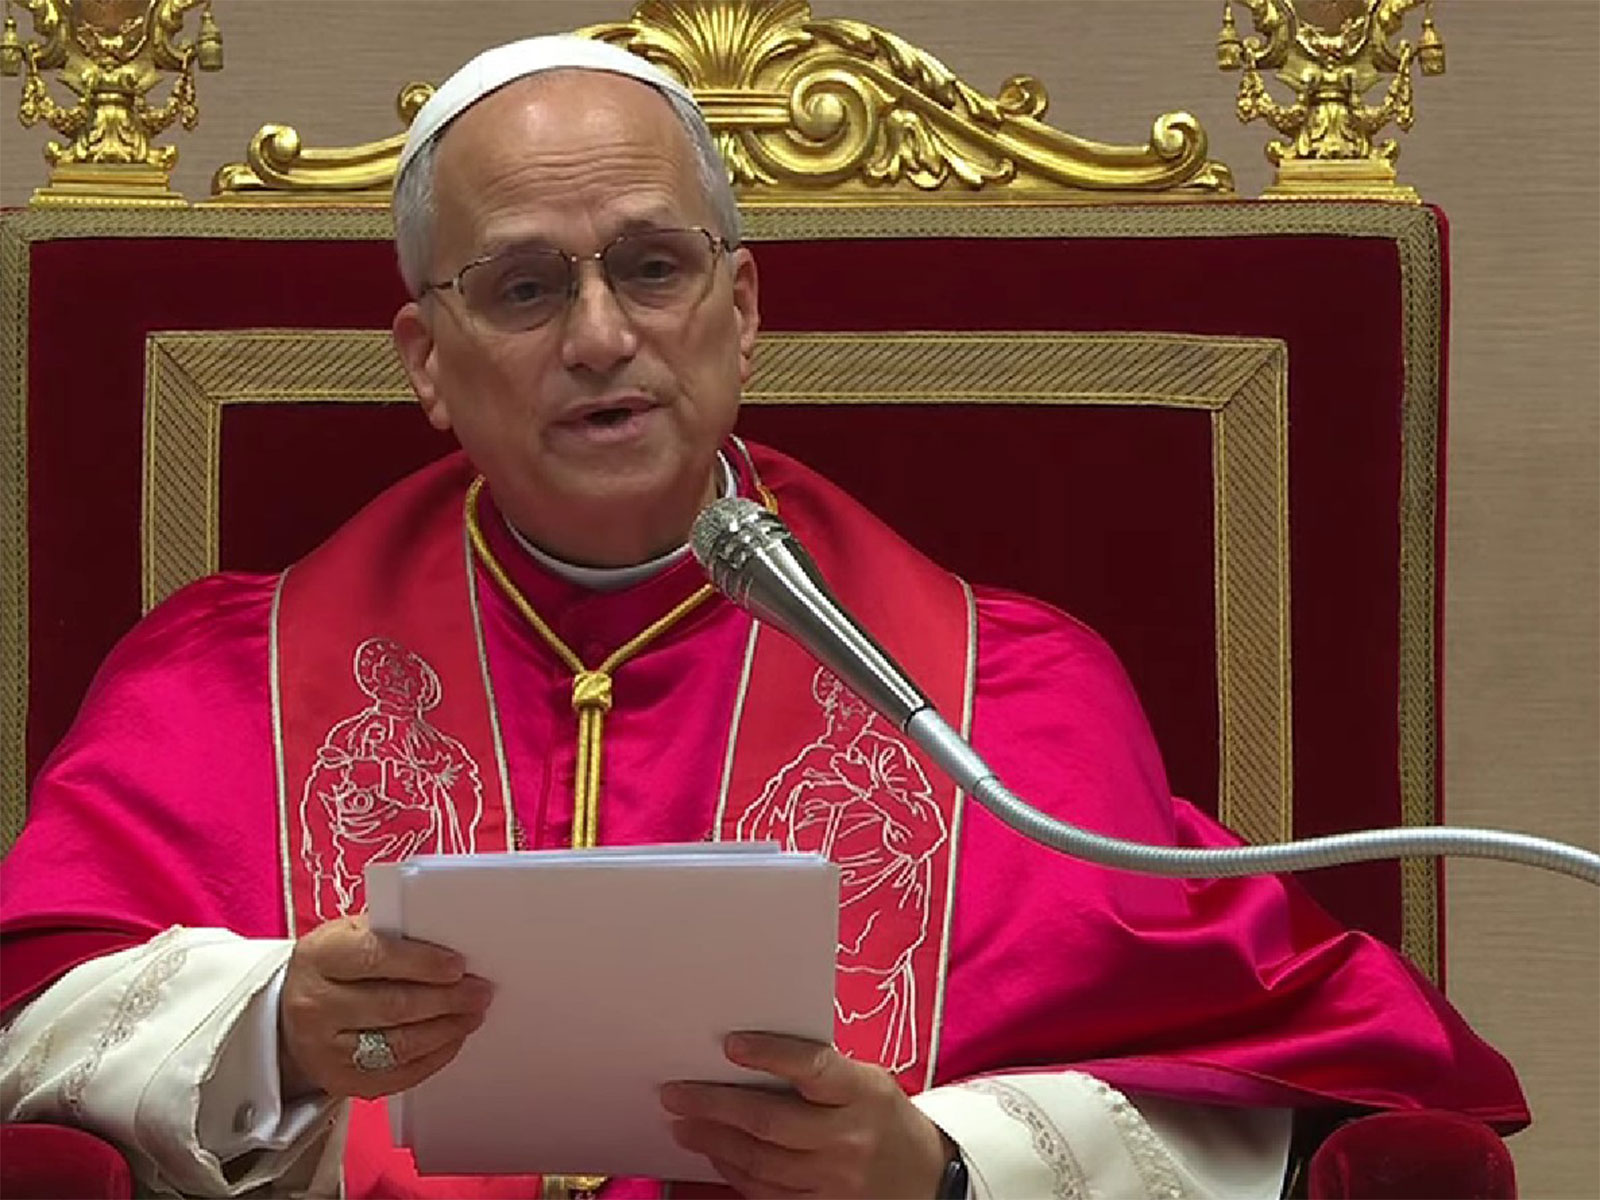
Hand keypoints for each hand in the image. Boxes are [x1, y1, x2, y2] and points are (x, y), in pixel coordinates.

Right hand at [279, 914, 492, 1098]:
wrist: (289, 1016)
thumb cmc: (335, 966)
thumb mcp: (350, 935)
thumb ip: (392, 934)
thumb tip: (449, 937)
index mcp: (320, 957)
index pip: (375, 957)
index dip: (422, 962)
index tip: (458, 965)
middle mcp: (316, 1006)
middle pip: (393, 1006)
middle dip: (446, 999)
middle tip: (480, 992)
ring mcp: (325, 1050)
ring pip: (398, 1045)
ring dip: (446, 1030)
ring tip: (473, 1014)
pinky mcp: (340, 1082)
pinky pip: (397, 1075)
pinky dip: (433, 1058)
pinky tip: (452, 1040)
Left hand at [661, 1032, 951, 1197]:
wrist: (926, 1176)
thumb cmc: (880, 1114)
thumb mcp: (866, 1081)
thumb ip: (819, 1070)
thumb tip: (744, 1053)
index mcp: (863, 1093)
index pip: (813, 1068)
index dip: (770, 1055)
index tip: (731, 1044)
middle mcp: (850, 1139)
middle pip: (773, 1122)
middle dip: (716, 1106)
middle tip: (675, 1093)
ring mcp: (835, 1180)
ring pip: (762, 1163)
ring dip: (714, 1141)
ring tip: (683, 1122)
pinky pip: (766, 1193)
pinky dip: (733, 1172)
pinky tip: (713, 1153)